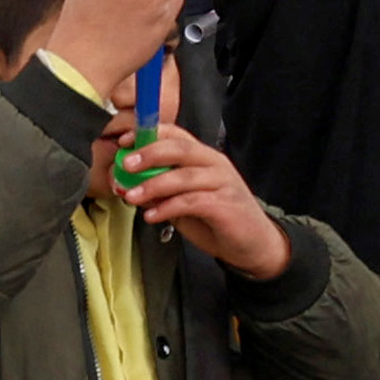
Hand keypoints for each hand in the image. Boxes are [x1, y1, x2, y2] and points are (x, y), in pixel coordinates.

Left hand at [107, 119, 291, 278]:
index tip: (125, 141)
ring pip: (183, 176)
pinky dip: (167, 207)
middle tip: (127, 164)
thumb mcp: (185, 203)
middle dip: (150, 153)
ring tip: (131, 196)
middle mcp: (215, 164)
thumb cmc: (218, 220)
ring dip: (153, 185)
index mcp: (205, 157)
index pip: (177, 135)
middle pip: (180, 149)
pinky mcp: (224, 205)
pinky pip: (191, 202)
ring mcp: (222, 183)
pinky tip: (152, 216)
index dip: (150, 134)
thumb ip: (162, 192)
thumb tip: (128, 186)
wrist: (254, 245)